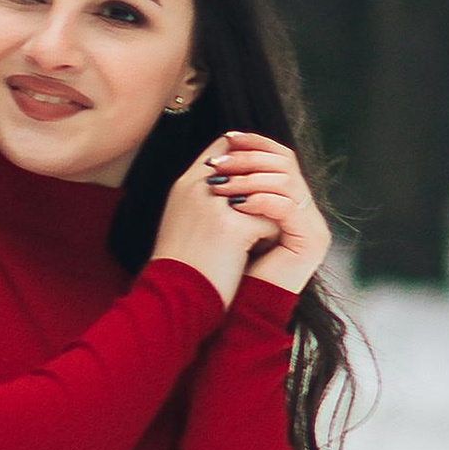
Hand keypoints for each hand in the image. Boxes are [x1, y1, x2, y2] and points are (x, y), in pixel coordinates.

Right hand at [150, 152, 263, 305]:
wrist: (172, 298)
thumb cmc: (178, 267)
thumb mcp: (181, 221)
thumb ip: (201, 199)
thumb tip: (230, 189)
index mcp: (185, 185)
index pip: (221, 150)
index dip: (244, 158)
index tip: (258, 177)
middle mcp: (199, 188)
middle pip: (246, 163)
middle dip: (264, 180)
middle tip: (276, 200)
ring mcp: (215, 206)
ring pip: (261, 190)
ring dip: (270, 206)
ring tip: (273, 225)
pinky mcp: (234, 228)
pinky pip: (269, 219)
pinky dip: (272, 234)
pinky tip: (267, 248)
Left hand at [201, 132, 331, 292]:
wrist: (235, 306)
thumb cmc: (226, 262)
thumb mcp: (229, 214)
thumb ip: (235, 183)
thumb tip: (221, 142)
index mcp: (290, 199)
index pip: (280, 157)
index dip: (256, 143)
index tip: (227, 138)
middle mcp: (306, 209)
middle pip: (286, 164)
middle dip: (249, 159)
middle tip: (218, 164)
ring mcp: (313, 224)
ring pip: (286, 182)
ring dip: (250, 180)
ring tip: (221, 187)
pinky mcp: (312, 240)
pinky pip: (288, 208)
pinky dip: (261, 202)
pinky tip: (237, 206)